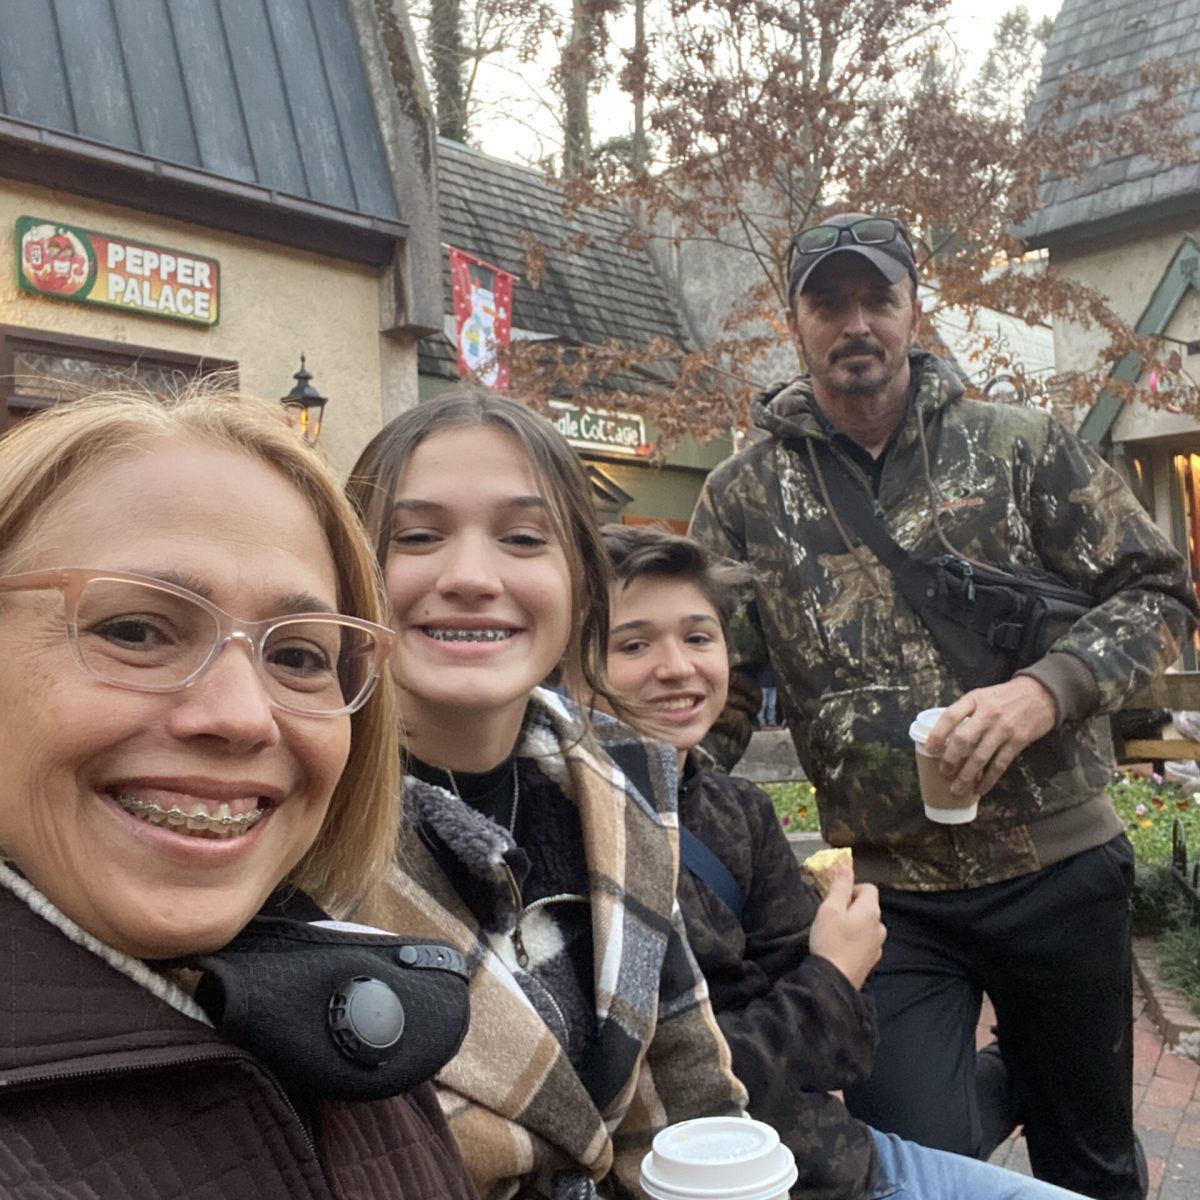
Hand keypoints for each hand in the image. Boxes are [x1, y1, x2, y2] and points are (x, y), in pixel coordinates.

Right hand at [809, 866, 885, 989]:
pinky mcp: (871, 960)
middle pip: (868, 906)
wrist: (834, 981)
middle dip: (851, 906)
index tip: (836, 899)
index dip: (851, 888)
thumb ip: (840, 886)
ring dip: (854, 924)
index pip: (869, 888)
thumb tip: (846, 866)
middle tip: (832, 916)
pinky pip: (865, 941)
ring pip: (867, 925)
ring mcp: (877, 945)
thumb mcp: (830, 909)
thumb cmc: (830, 942)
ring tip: (836, 932)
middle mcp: (879, 927)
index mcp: (871, 911)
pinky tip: (841, 947)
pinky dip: (856, 940)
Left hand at [924, 676, 1057, 797]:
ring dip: (966, 775)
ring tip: (956, 789)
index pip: (950, 716)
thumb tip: (944, 736)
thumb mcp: (982, 696)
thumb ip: (965, 712)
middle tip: (943, 773)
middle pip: (963, 739)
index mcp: (974, 700)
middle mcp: (988, 714)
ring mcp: (1003, 729)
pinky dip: (988, 780)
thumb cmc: (1006, 697)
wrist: (1041, 694)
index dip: (937, 734)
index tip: (929, 749)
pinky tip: (980, 789)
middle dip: (950, 759)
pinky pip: (1000, 765)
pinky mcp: (1018, 742)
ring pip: (980, 757)